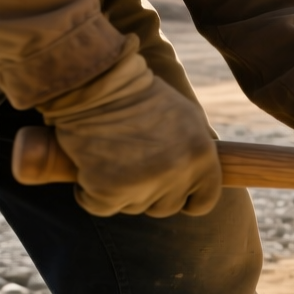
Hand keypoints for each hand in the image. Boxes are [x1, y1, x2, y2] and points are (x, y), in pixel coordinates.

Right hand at [38, 38, 220, 216]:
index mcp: (202, 157)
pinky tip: (89, 167)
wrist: (99, 85)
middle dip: (150, 193)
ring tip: (112, 157)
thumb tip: (197, 181)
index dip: (186, 199)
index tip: (172, 192)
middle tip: (132, 164)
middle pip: (166, 208)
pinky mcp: (108, 190)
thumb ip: (196, 154)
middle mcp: (178, 174)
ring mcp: (144, 185)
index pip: (204, 202)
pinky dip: (90, 193)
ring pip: (133, 207)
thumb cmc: (141, 97)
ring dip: (121, 191)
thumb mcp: (187, 120)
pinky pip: (100, 206)